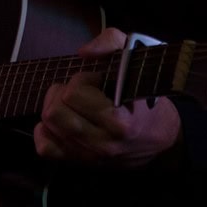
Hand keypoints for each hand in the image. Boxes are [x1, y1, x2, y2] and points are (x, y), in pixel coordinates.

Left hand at [34, 27, 181, 167]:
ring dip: (55, 108)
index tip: (97, 80)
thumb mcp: (137, 58)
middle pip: (54, 112)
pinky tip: (62, 121)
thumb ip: (111, 42)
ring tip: (72, 103)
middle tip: (79, 90)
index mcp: (119, 120)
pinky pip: (45, 148)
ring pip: (47, 127)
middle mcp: (103, 143)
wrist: (161, 137)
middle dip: (62, 93)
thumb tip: (83, 52)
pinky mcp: (81, 163)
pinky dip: (46, 132)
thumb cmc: (146, 96)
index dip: (81, 79)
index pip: (74, 94)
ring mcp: (90, 156)